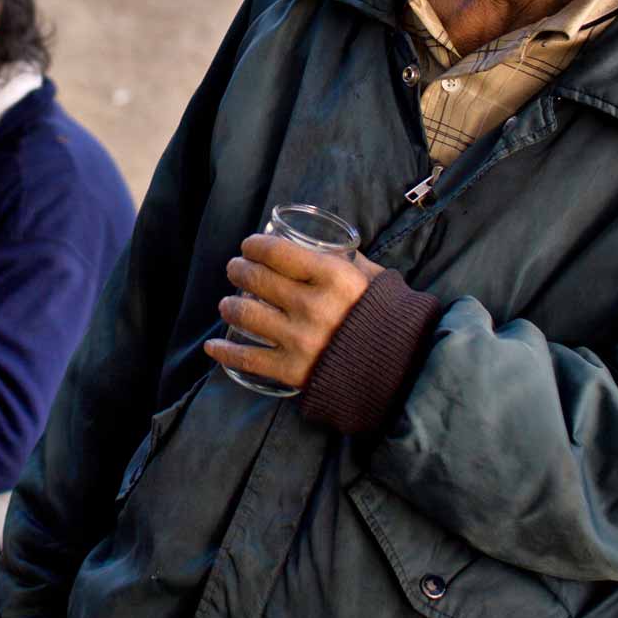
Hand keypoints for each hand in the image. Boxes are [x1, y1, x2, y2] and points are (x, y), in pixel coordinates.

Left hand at [203, 234, 383, 391]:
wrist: (405, 374)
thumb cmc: (389, 320)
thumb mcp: (375, 279)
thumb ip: (349, 261)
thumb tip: (324, 243)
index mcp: (334, 278)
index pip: (278, 252)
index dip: (255, 245)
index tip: (249, 245)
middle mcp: (313, 306)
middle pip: (257, 279)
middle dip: (238, 269)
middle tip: (235, 269)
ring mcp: (300, 339)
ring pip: (245, 315)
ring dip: (229, 305)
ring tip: (227, 304)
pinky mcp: (293, 370)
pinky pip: (248, 359)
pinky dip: (224, 352)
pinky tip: (212, 347)